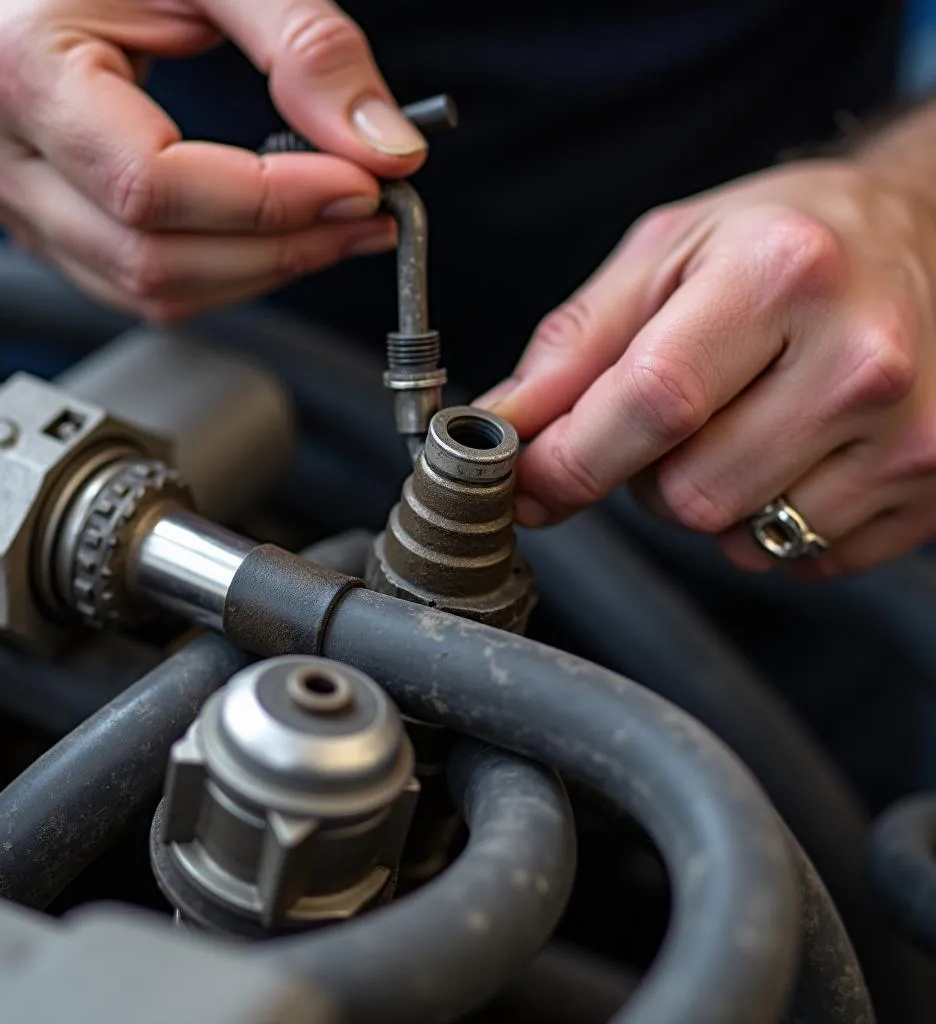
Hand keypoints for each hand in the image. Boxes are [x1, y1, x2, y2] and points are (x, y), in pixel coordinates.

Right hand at [0, 0, 427, 321]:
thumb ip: (304, 47)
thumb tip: (384, 148)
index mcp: (19, 72)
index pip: (152, 185)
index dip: (270, 202)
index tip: (359, 185)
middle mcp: (1, 156)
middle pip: (155, 259)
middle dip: (282, 249)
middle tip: (368, 216)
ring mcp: (18, 205)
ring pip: (153, 292)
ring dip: (261, 272)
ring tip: (337, 228)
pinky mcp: (49, 232)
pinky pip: (144, 289)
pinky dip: (226, 275)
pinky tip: (279, 240)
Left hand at [478, 161, 935, 575]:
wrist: (926, 238)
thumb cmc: (785, 241)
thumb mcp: (667, 254)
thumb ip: (573, 345)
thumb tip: (505, 426)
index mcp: (783, 275)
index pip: (652, 403)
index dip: (571, 459)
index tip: (529, 477)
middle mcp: (860, 359)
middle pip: (689, 493)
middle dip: (642, 475)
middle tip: (667, 421)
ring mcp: (910, 437)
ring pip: (739, 539)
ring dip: (704, 500)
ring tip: (737, 426)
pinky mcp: (933, 493)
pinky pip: (801, 560)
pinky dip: (767, 525)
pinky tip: (790, 456)